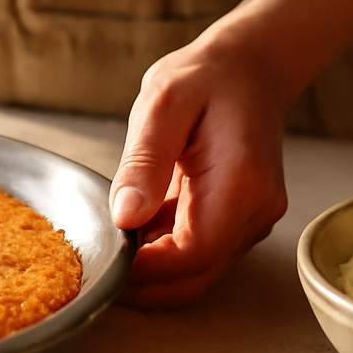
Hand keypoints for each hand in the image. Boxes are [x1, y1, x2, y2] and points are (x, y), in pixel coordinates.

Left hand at [109, 30, 288, 308]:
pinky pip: (198, 253)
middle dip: (145, 283)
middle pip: (196, 278)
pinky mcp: (239, 222)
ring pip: (196, 273)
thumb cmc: (204, 79)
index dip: (146, 270)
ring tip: (113, 236)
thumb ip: (144, 162)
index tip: (105, 258)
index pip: (194, 255)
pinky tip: (137, 223)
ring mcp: (251, 220)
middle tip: (96, 262)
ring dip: (152, 268)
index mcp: (241, 183)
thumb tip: (125, 218)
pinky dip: (163, 250)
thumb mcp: (163, 104)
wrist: (247, 69)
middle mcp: (255, 211)